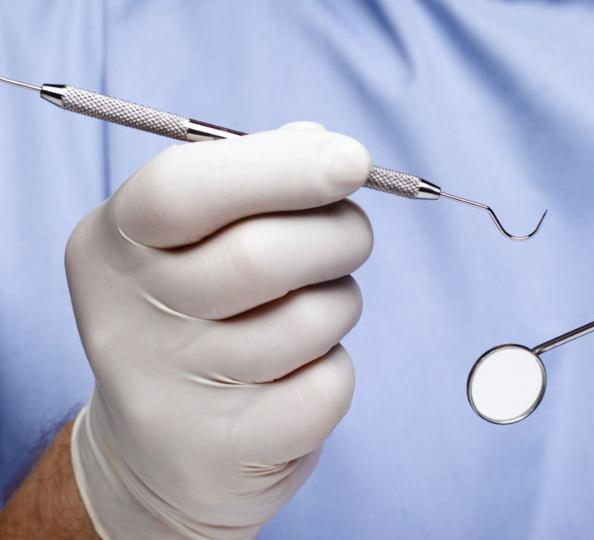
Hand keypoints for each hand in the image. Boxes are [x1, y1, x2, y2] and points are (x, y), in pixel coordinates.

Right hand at [66, 123, 372, 537]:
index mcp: (114, 246)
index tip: (353, 160)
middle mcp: (127, 318)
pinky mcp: (226, 448)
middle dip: (339, 234)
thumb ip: (252, 182)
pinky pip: (328, 383)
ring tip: (314, 310)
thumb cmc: (196, 318)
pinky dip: (335, 368)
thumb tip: (324, 145)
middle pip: (262, 256)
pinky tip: (299, 373)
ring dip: (340, 302)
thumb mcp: (191, 241)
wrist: (162, 454)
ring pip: (310, 320)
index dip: (279, 169)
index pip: (182, 191)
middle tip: (351, 236)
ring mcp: (172, 392)